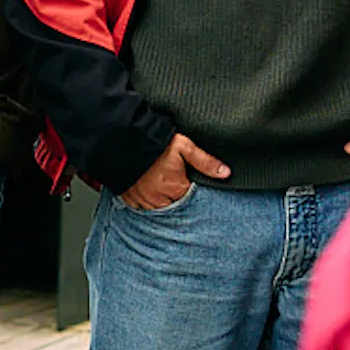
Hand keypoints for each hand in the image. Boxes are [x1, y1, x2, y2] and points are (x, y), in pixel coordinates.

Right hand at [116, 131, 230, 211]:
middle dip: (175, 197)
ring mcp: (142, 200)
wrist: (123, 140)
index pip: (190, 199)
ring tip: (160, 187)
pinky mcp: (129, 198)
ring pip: (157, 209)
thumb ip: (205, 161)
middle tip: (172, 183)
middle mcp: (159, 199)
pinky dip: (145, 202)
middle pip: (174, 206)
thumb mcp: (184, 147)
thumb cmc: (154, 143)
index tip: (187, 183)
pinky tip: (147, 192)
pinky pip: (140, 208)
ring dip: (160, 201)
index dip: (189, 191)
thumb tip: (225, 173)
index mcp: (176, 188)